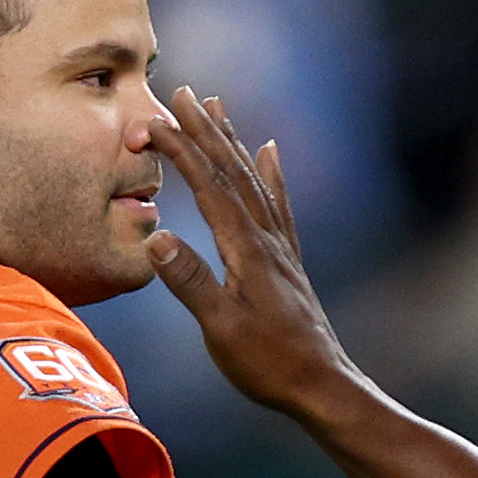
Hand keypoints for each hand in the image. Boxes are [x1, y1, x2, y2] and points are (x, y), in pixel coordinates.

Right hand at [143, 88, 362, 415]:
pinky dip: (270, 172)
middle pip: (233, 172)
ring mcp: (280, 248)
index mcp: (246, 250)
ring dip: (232, 141)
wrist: (323, 385)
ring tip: (217, 107)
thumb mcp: (221, 330)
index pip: (209, 187)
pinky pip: (277, 203)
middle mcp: (266, 239)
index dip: (182, 150)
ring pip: (254, 180)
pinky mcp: (288, 261)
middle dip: (206, 130)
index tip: (153, 121)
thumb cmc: (270, 364)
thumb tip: (157, 238)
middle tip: (183, 91)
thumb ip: (191, 282)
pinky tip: (270, 152)